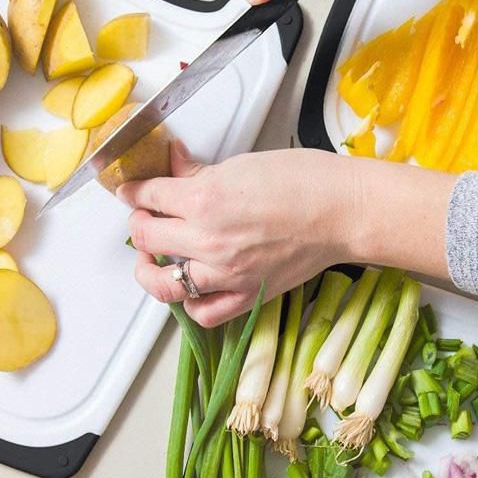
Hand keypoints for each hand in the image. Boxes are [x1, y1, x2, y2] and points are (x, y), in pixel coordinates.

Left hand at [120, 142, 454, 326]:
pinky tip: (189, 286)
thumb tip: (174, 165)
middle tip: (146, 217)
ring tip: (153, 259)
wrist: (345, 212)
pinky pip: (202, 313)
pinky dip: (188, 303)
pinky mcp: (246, 296)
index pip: (148, 197)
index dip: (135, 190)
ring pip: (163, 283)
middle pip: (146, 237)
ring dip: (150, 269)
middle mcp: (209, 241)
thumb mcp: (242, 164)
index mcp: (204, 200)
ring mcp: (225, 274)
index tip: (132, 191)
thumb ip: (199, 172)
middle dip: (140, 224)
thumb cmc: (306, 181)